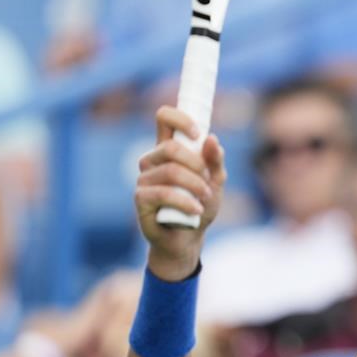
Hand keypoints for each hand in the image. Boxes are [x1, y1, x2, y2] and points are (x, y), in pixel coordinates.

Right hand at [134, 106, 226, 280]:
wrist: (189, 238)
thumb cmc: (201, 205)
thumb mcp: (216, 181)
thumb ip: (215, 160)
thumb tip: (211, 139)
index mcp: (169, 149)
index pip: (164, 118)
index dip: (179, 118)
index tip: (196, 133)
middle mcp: (153, 161)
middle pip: (170, 148)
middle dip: (196, 164)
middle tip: (208, 180)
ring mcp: (144, 179)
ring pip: (170, 171)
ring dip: (195, 185)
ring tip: (205, 198)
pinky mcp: (141, 199)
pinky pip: (163, 193)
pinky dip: (185, 201)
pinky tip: (196, 210)